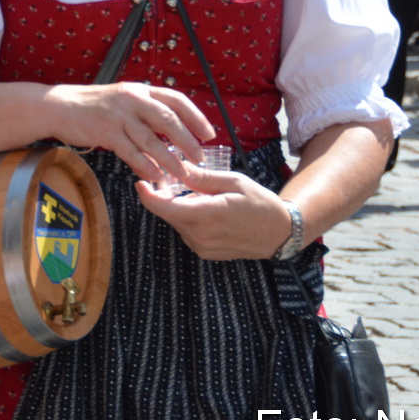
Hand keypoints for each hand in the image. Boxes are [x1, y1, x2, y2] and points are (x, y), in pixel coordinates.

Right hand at [41, 83, 215, 187]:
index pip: (176, 100)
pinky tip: (155, 175)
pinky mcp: (106, 132)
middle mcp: (132, 99)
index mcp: (140, 90)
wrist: (59, 106)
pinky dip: (145, 165)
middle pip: (168, 120)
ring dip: (169, 159)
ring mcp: (119, 115)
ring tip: (182, 173)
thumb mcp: (123, 99)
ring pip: (151, 140)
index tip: (208, 133)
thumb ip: (145, 111)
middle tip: (199, 157)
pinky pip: (131, 152)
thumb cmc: (93, 106)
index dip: (196, 117)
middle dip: (187, 140)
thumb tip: (172, 130)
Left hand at [133, 172, 294, 260]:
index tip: (139, 182)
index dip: (148, 196)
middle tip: (172, 178)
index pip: (165, 208)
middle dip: (166, 196)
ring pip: (177, 221)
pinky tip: (204, 208)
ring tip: (198, 193)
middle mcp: (201, 235)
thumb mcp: (233, 182)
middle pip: (169, 213)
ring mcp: (202, 247)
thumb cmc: (259, 202)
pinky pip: (186, 231)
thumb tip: (176, 167)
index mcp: (208, 215)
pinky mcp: (204, 252)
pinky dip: (188, 217)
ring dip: (178, 206)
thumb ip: (202, 177)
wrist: (279, 234)